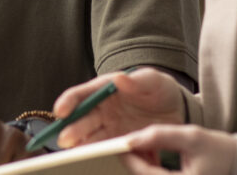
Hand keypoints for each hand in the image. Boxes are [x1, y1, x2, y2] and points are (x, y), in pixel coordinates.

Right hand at [54, 68, 184, 148]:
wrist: (175, 110)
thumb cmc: (159, 89)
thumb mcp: (153, 81)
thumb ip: (138, 80)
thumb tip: (120, 78)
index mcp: (104, 90)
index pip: (81, 95)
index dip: (68, 102)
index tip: (60, 111)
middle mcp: (101, 110)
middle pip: (81, 120)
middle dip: (71, 129)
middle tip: (66, 139)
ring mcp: (108, 128)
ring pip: (89, 137)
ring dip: (81, 145)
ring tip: (76, 152)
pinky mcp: (118, 143)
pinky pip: (105, 149)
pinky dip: (99, 155)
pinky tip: (95, 159)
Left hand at [119, 125, 235, 174]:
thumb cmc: (219, 150)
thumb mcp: (191, 137)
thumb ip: (160, 136)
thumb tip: (131, 138)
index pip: (145, 174)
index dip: (130, 157)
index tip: (120, 142)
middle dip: (134, 161)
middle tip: (128, 142)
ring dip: (141, 165)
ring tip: (143, 145)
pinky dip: (150, 169)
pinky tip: (152, 154)